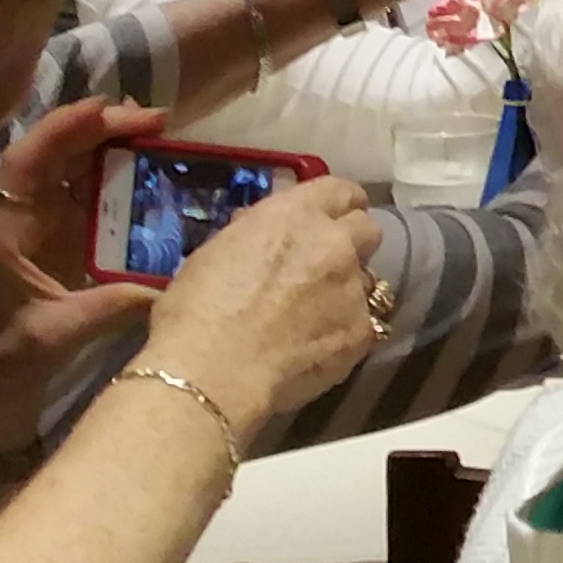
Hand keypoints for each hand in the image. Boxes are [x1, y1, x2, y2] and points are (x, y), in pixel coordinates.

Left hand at [0, 99, 161, 446]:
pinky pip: (85, 192)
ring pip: (69, 167)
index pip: (26, 163)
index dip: (62, 129)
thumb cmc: (9, 359)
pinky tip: (148, 169)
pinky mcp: (58, 237)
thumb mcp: (58, 335)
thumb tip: (166, 286)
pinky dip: (115, 174)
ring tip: (157, 133)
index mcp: (3, 231)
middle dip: (100, 128)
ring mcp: (37, 225)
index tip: (105, 108)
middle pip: (53, 154)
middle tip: (155, 120)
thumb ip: (107, 308)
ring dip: (110, 145)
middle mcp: (17, 217)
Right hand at [138, 175, 389, 425]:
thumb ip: (256, 234)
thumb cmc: (196, 310)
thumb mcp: (216, 252)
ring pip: (366, 280)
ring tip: (315, 315)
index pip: (341, 190)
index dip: (338, 205)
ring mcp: (353, 288)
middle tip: (325, 265)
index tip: (330, 218)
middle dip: (350, 243)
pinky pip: (364, 324)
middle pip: (366, 230)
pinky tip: (317, 348)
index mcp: (296, 215)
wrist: (212, 371)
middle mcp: (335, 244)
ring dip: (346, 289)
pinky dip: (345, 331)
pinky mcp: (361, 332)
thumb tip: (268, 235)